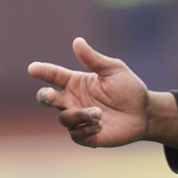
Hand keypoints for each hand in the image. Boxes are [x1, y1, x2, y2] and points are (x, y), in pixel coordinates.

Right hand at [28, 37, 167, 148]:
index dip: (42, 71)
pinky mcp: (87, 136)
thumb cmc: (128, 88)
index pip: (53, 76)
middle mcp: (73, 100)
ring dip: (79, 115)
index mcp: (76, 82)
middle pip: (48, 99)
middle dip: (46, 97)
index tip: (32, 69)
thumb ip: (94, 59)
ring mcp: (78, 119)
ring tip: (99, 113)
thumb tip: (77, 41)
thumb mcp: (114, 69)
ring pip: (64, 118)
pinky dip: (86, 130)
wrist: (145, 113)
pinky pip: (76, 135)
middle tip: (50, 96)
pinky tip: (100, 125)